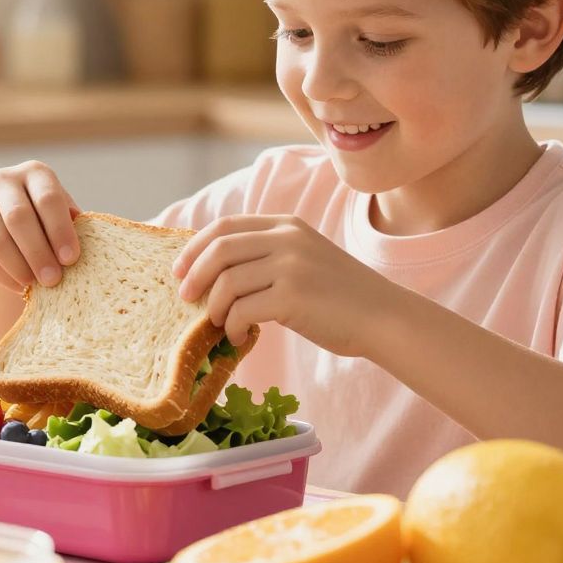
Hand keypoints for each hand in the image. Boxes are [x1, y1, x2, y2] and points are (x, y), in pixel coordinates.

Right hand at [0, 161, 80, 290]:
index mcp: (35, 173)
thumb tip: (85, 242)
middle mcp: (3, 180)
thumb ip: (73, 225)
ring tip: (35, 287)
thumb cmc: (49, 221)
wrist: (9, 223)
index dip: (60, 230)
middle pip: (18, 217)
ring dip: (18, 268)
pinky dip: (2, 276)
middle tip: (53, 280)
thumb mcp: (63, 215)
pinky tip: (19, 287)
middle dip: (37, 252)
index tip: (71, 259)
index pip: (47, 199)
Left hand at [173, 215, 401, 356]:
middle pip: (219, 250)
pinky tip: (239, 336)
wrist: (383, 317)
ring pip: (227, 282)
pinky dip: (232, 326)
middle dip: (194, 275)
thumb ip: (267, 257)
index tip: (179, 270)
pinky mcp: (293, 296)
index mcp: (287, 226)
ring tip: (219, 323)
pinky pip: (242, 310)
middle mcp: (287, 239)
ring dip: (214, 307)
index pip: (225, 227)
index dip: (194, 248)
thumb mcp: (304, 260)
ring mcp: (291, 266)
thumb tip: (212, 275)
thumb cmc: (340, 298)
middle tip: (185, 298)